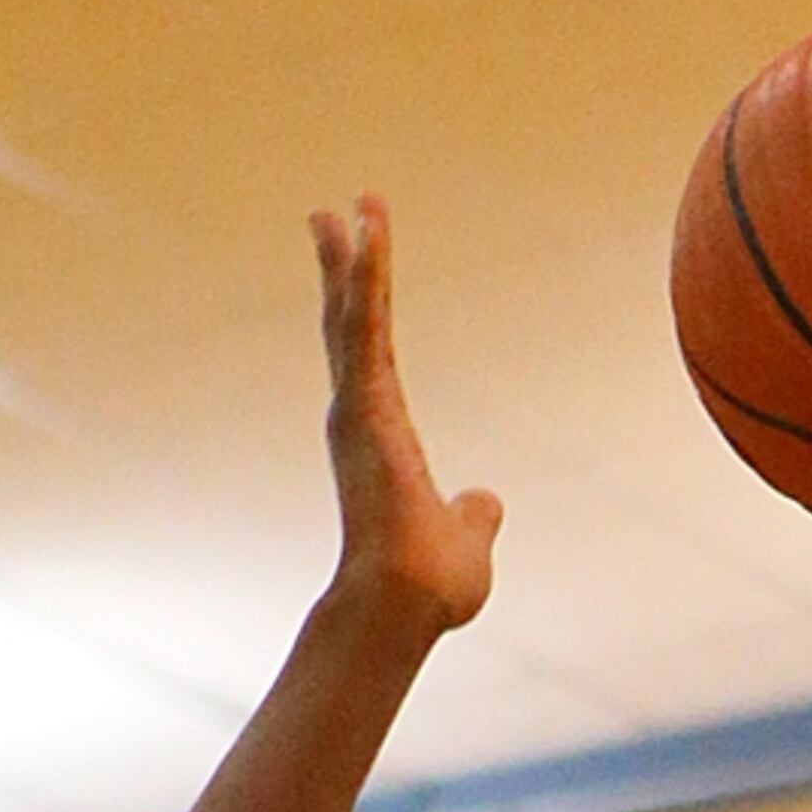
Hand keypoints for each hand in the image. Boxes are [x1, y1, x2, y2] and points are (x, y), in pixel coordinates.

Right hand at [317, 203, 501, 635]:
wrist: (407, 605)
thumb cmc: (431, 588)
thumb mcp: (467, 539)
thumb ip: (475, 515)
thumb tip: (486, 500)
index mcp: (383, 441)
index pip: (369, 361)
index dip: (362, 315)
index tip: (356, 275)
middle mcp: (360, 420)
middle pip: (346, 328)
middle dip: (339, 269)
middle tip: (325, 216)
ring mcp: (358, 411)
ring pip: (353, 318)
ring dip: (350, 259)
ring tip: (342, 207)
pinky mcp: (365, 405)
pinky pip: (367, 325)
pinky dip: (368, 276)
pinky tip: (367, 232)